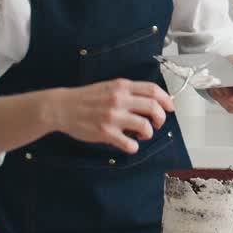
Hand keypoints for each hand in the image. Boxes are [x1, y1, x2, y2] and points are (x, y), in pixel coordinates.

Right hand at [51, 79, 173, 153]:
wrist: (62, 107)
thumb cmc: (87, 98)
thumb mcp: (109, 87)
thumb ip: (128, 92)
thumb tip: (152, 100)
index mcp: (121, 86)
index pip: (153, 90)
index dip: (166, 99)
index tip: (170, 107)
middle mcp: (119, 100)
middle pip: (153, 107)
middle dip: (161, 118)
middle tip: (157, 123)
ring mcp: (112, 116)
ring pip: (145, 126)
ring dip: (148, 133)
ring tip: (141, 134)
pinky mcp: (105, 132)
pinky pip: (130, 144)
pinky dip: (134, 146)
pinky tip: (128, 143)